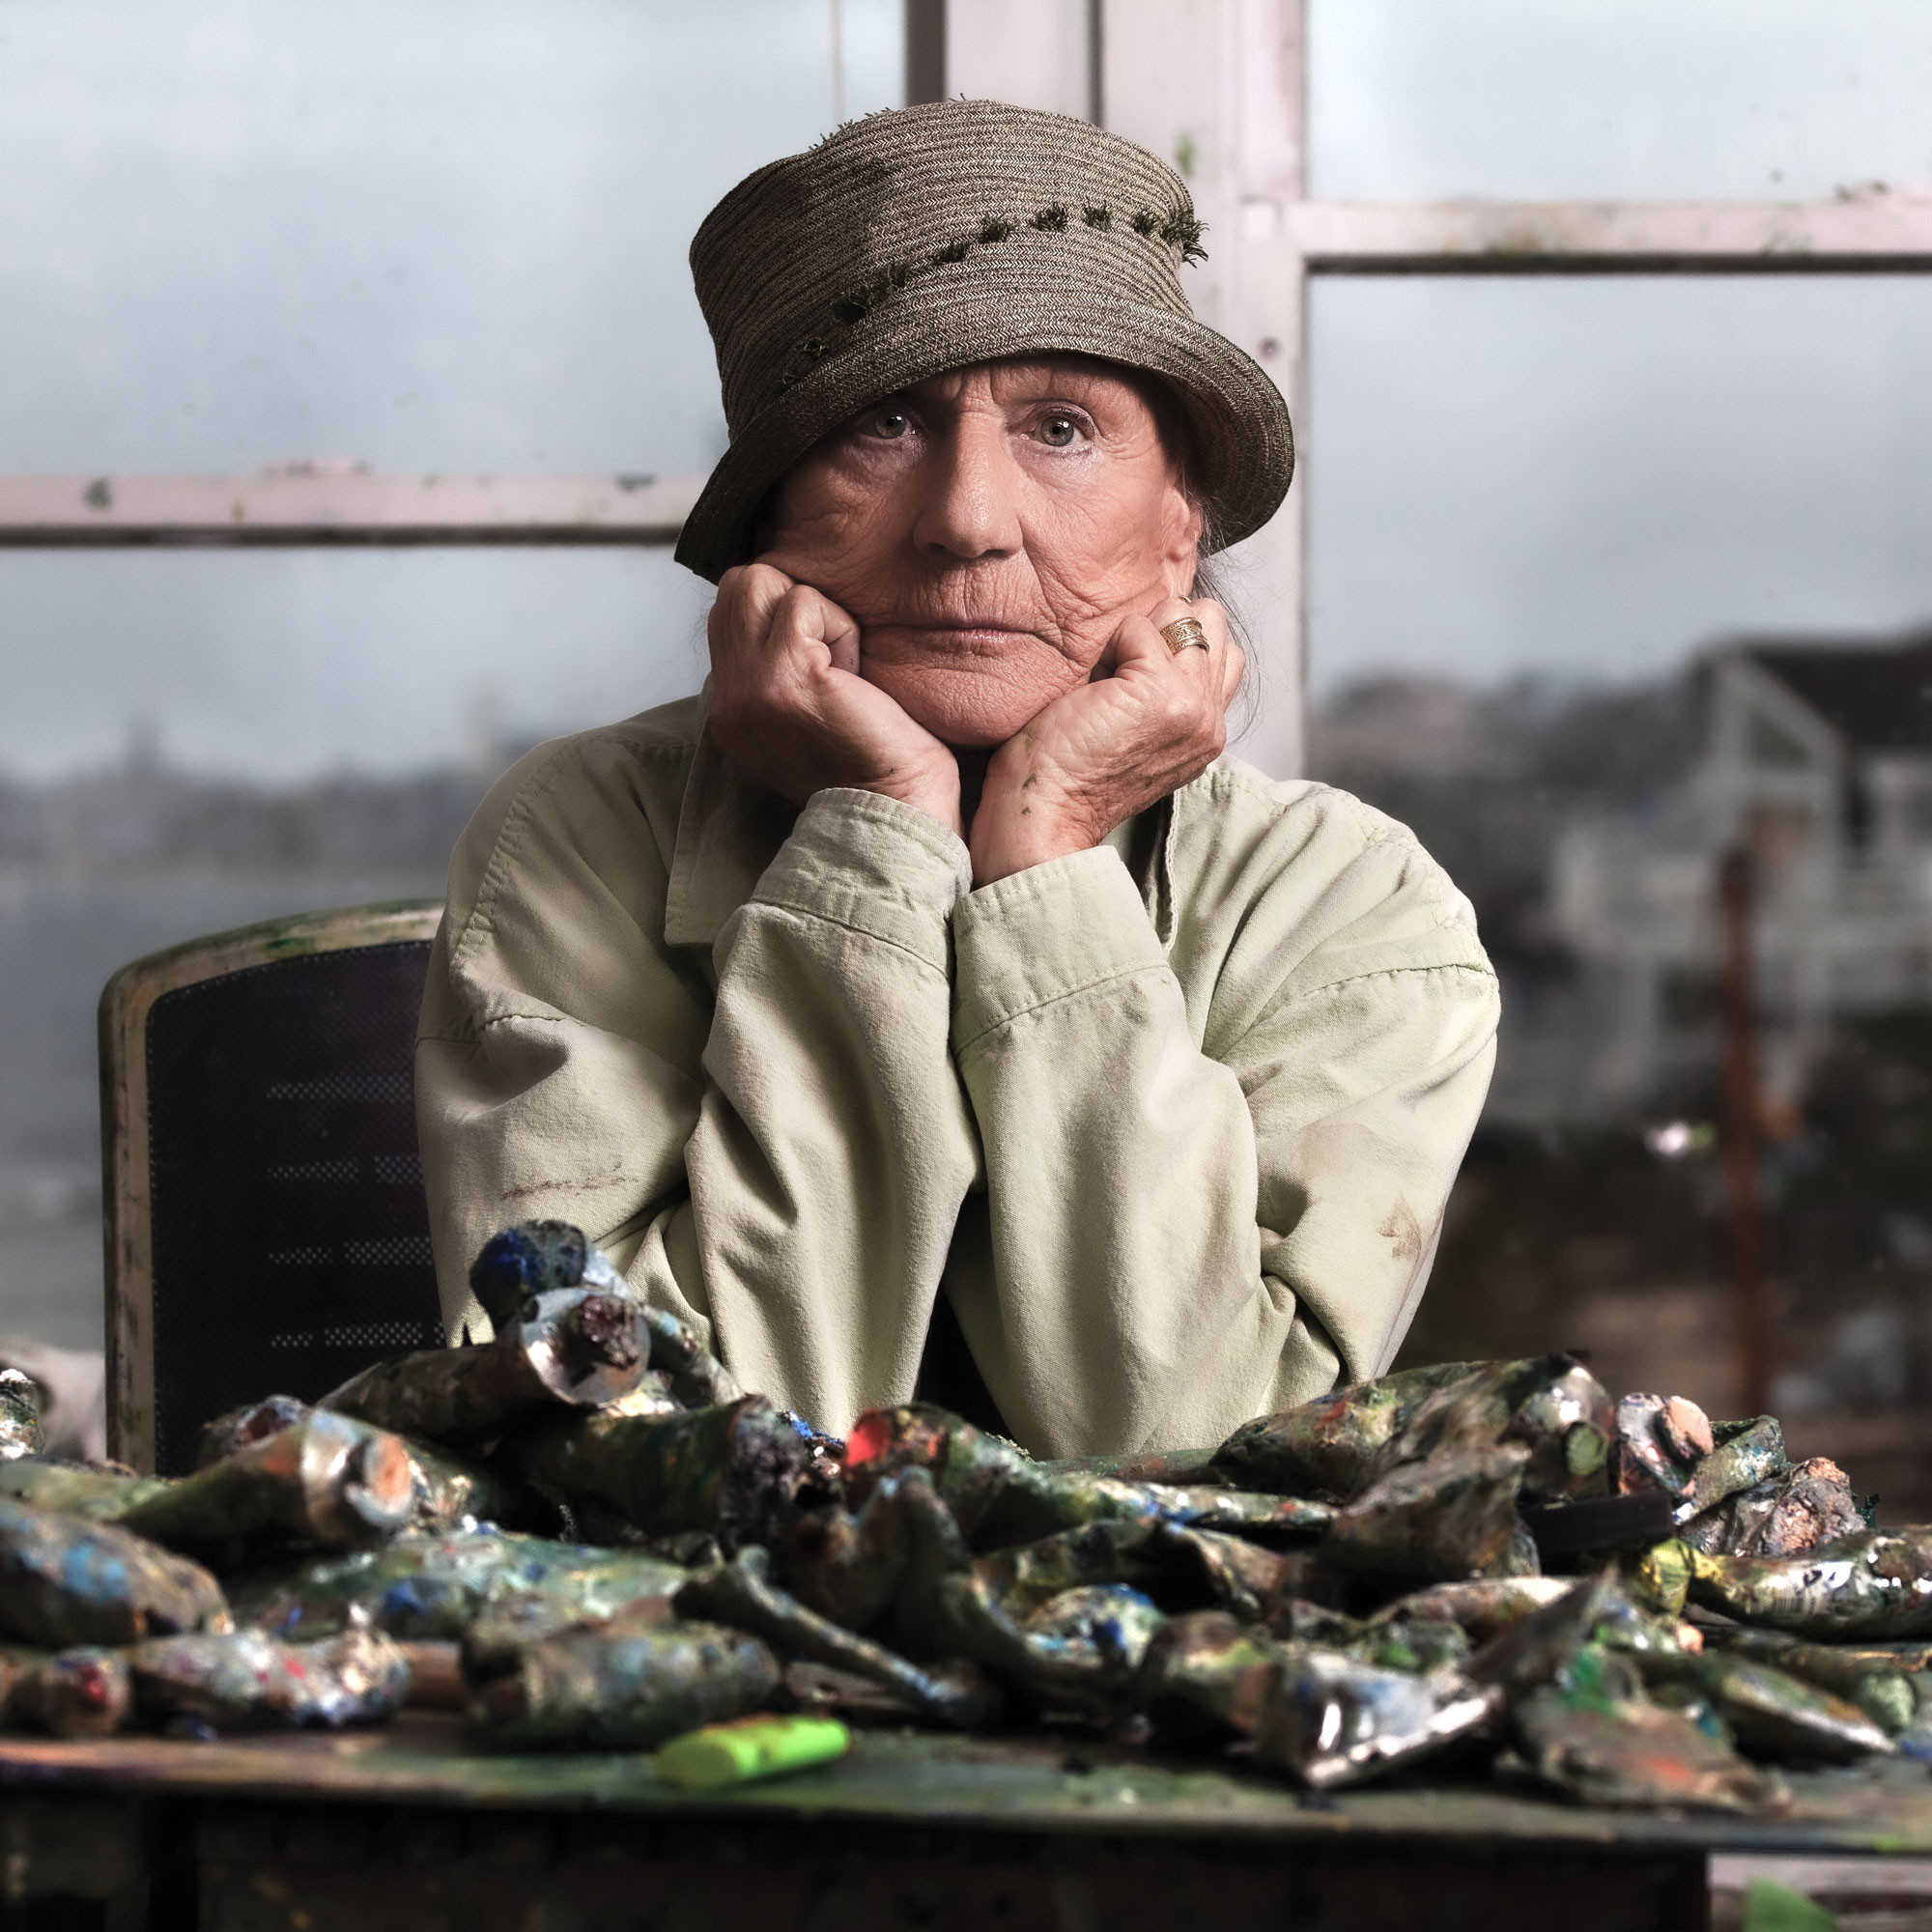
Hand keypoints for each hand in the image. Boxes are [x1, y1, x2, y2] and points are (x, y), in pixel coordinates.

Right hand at [706, 563, 962, 833]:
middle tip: (832, 655)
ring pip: (762, 582)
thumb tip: (789, 608)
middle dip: (793, 600)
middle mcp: (728, 700)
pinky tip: (854, 678)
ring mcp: (749, 688)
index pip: (730, 612)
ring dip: (815, 612)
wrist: (897, 811)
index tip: (825, 662)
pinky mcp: (784, 677)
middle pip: (738, 585)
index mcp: (731, 711)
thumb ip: (779, 668)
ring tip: (841, 666)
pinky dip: (840, 627)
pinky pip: (804, 603)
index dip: (782, 613)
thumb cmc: (875, 762)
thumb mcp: (806, 713)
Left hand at [969, 597, 1242, 886]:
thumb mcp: (1134, 730)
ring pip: (1184, 614)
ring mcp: (1193, 703)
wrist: (1044, 813)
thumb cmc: (1066, 773)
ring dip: (1138, 634)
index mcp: (1208, 732)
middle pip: (1211, 621)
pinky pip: (1138, 626)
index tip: (1128, 683)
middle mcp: (1211, 719)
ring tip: (1107, 680)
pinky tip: (1091, 688)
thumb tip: (1155, 632)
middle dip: (1163, 628)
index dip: (1171, 646)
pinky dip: (1109, 644)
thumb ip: (1163, 689)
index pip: (1221, 650)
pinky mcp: (1163, 690)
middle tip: (1119, 672)